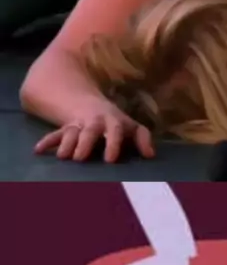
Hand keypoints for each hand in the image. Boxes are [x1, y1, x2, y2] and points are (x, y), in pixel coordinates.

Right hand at [34, 103, 154, 162]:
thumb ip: (142, 137)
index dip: (113, 143)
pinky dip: (47, 141)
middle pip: (90, 131)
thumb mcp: (130, 126)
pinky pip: (55, 135)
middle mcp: (95, 123)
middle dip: (86, 143)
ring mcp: (79, 125)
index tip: (110, 159)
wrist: (89, 104)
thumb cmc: (114, 122)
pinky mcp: (65, 129)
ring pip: (71, 132)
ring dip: (67, 143)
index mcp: (113, 123)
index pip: (115, 131)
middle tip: (81, 158)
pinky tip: (38, 150)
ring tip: (62, 157)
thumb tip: (151, 155)